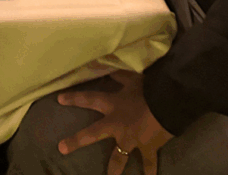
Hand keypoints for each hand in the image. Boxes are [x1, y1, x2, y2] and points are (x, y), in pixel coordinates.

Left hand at [57, 71, 172, 174]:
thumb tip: (101, 64)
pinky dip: (150, 172)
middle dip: (76, 141)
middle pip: (93, 134)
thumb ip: (118, 75)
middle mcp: (117, 125)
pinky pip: (149, 163)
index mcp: (112, 105)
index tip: (59, 99)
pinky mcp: (148, 148)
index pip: (88, 99)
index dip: (73, 98)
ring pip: (119, 156)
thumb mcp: (131, 78)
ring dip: (114, 169)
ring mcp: (131, 140)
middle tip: (61, 148)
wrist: (169, 103)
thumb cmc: (148, 89)